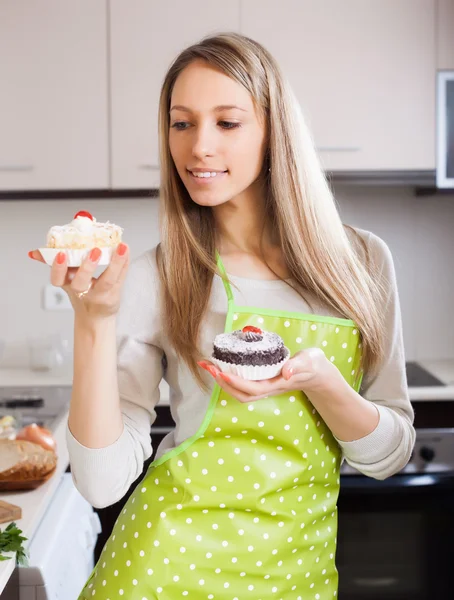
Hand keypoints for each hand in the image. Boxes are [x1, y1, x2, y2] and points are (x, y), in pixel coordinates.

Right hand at [28, 244, 129, 319]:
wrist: (96, 317)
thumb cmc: (82, 294)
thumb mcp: (65, 281)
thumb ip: (54, 265)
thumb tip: (35, 253)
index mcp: (68, 285)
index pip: (57, 279)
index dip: (58, 268)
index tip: (60, 254)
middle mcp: (84, 292)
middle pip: (82, 283)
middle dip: (86, 267)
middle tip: (95, 250)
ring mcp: (100, 294)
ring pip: (108, 280)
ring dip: (115, 263)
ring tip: (121, 248)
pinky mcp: (115, 293)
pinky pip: (122, 277)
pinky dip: (125, 262)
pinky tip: (126, 249)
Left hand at [198, 347, 340, 402]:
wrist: (319, 374)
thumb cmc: (314, 365)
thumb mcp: (310, 360)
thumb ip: (298, 364)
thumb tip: (285, 371)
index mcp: (279, 384)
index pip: (254, 389)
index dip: (236, 383)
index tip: (220, 372)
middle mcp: (269, 388)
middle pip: (242, 394)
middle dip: (222, 383)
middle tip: (207, 366)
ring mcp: (266, 387)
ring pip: (240, 392)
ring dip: (223, 381)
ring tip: (209, 366)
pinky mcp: (264, 383)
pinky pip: (243, 385)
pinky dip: (229, 378)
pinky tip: (222, 366)